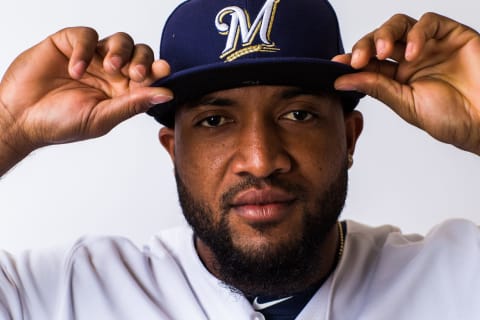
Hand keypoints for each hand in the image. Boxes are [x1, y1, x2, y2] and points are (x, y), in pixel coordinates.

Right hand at [0, 27, 170, 161]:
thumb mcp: (102, 118)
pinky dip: (85, 50)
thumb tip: (166, 95)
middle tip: (137, 72)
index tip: (164, 70)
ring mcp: (92, 57)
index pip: (148, 76)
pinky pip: (87, 36)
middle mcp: (111, 73)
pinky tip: (76, 69)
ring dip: (120, 51)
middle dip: (142, 59)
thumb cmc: (60, 124)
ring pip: (120, 40)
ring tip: (111, 68)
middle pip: (139, 53)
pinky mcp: (70, 44)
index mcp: (122, 92)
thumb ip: (133, 105)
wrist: (21, 118)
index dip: (157, 71)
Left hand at [333, 13, 479, 154]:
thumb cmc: (452, 118)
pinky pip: (429, 22)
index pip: (369, 62)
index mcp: (397, 77)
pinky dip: (417, 33)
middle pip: (380, 39)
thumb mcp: (406, 104)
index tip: (335, 65)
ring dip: (385, 34)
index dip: (351, 61)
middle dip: (365, 45)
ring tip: (382, 52)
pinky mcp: (452, 34)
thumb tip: (341, 80)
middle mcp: (411, 59)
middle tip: (357, 59)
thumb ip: (376, 88)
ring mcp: (430, 45)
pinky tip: (413, 53)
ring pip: (400, 24)